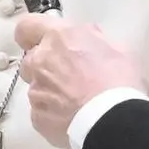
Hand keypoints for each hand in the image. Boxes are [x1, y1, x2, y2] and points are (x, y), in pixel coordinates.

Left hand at [13, 15, 146, 148]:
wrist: (114, 121)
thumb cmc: (121, 81)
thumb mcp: (118, 48)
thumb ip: (94, 38)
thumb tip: (86, 37)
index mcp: (59, 38)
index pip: (27, 26)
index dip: (31, 34)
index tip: (41, 41)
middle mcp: (40, 61)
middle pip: (31, 59)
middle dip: (44, 65)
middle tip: (68, 75)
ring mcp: (36, 91)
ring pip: (36, 86)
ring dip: (50, 90)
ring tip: (75, 102)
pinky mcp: (37, 117)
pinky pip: (41, 111)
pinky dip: (53, 113)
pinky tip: (73, 117)